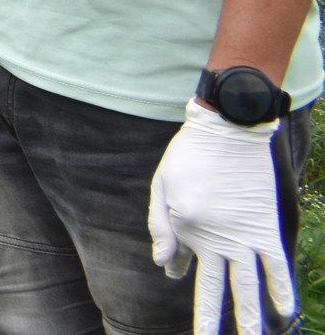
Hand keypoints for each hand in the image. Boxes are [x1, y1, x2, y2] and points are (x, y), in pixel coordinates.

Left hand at [149, 100, 295, 334]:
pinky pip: (276, 264)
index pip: (177, 263)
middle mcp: (214, 239)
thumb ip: (160, 225)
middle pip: (214, 289)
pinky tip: (286, 313)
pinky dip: (281, 288)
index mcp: (184, 227)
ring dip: (250, 317)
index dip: (176, 267)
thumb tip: (163, 267)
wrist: (227, 130)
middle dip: (208, 320)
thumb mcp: (161, 184)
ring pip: (247, 286)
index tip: (177, 268)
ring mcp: (242, 236)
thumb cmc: (189, 154)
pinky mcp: (265, 228)